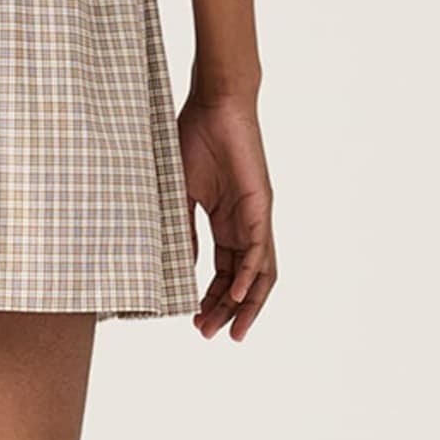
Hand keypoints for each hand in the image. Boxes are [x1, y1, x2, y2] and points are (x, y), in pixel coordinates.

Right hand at [177, 91, 275, 340]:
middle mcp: (245, 225)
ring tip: (230, 329)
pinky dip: (249, 276)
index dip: (211, 299)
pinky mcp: (260, 206)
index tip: (194, 321)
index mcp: (225, 222)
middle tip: (209, 335)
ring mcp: (256, 217)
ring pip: (259, 273)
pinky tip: (235, 296)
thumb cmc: (193, 139)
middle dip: (228, 311)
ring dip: (245, 304)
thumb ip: (182, 229)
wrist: (214, 104)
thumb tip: (179, 266)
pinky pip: (258, 249)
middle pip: (244, 280)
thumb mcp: (180, 194)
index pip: (223, 271)